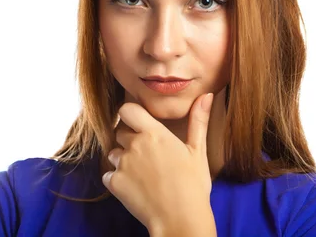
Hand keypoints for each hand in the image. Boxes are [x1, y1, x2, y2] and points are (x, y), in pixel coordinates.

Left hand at [102, 92, 215, 234]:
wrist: (180, 219)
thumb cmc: (193, 185)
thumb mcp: (198, 151)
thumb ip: (198, 121)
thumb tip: (206, 96)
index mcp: (154, 133)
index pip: (127, 110)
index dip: (131, 115)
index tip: (140, 123)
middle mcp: (135, 145)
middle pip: (120, 132)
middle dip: (130, 140)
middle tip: (147, 155)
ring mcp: (123, 164)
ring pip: (114, 153)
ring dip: (123, 160)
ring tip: (143, 173)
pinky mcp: (115, 183)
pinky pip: (109, 175)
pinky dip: (117, 180)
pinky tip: (135, 187)